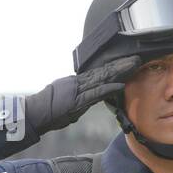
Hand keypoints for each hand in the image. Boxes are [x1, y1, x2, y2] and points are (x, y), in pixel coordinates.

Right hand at [20, 55, 141, 136]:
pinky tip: (120, 85)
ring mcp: (78, 90)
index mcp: (77, 83)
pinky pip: (95, 93)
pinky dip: (108, 89)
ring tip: (134, 65)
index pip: (100, 74)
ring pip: (102, 78)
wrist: (34, 114)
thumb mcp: (70, 104)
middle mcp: (79, 82)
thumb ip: (82, 100)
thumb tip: (93, 100)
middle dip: (121, 66)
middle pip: (104, 72)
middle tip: (137, 59)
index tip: (129, 63)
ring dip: (119, 72)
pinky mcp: (76, 100)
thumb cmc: (50, 111)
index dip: (115, 68)